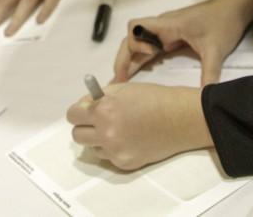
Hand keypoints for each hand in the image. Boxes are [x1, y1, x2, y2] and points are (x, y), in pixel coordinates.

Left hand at [66, 83, 212, 170]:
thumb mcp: (122, 89)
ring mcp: (115, 151)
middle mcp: (106, 133)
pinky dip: (112, 149)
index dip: (78, 111)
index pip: (72, 115)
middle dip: (84, 127)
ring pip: (91, 148)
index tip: (85, 111)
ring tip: (115, 130)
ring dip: (97, 139)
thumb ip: (98, 98)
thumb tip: (83, 107)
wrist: (179, 119)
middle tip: (96, 122)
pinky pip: (107, 157)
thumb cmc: (152, 98)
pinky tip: (128, 139)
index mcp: (103, 110)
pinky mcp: (124, 163)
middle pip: (76, 135)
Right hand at [113, 0, 252, 85]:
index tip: (149, 57)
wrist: (235, 7)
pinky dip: (143, 58)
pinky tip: (142, 72)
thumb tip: (206, 98)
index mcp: (168, 24)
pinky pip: (151, 46)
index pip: (136, 27)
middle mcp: (163, 26)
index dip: (135, 43)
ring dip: (132, 58)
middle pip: (132, 37)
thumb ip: (210, 74)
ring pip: (140, 42)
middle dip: (124, 57)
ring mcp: (167, 31)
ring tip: (125, 80)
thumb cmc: (223, 22)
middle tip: (120, 81)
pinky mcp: (173, 35)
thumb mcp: (217, 50)